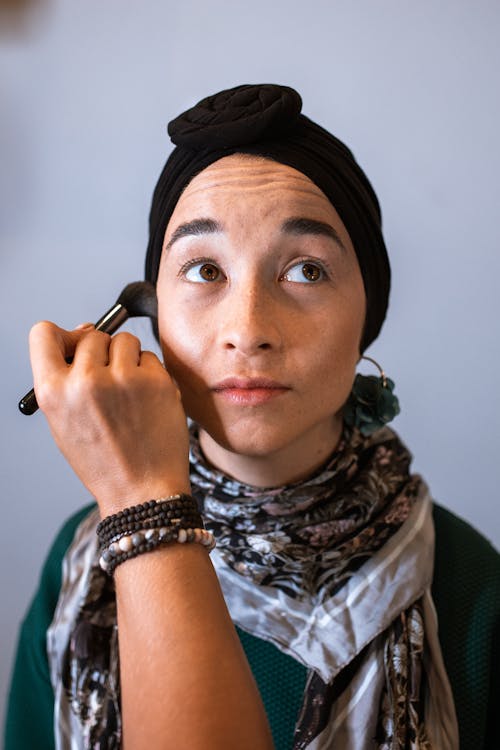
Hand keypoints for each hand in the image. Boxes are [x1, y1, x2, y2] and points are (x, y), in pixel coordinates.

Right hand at [29, 321, 190, 514]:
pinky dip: (150, 373)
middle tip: (110, 385)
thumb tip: (85, 330)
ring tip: (129, 395)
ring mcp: (124, 379)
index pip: (43, 333)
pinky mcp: (157, 381)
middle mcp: (86, 381)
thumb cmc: (104, 460)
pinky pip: (150, 357)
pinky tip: (148, 402)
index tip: (74, 345)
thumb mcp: (64, 423)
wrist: (143, 491)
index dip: (61, 336)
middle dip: (102, 354)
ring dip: (128, 359)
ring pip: (124, 341)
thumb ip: (66, 378)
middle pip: (92, 336)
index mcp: (53, 392)